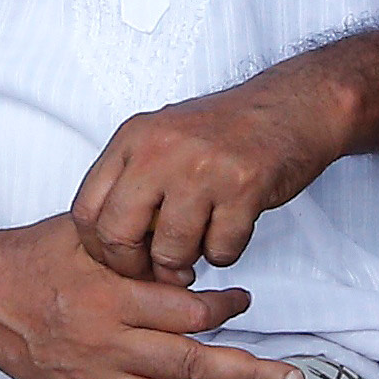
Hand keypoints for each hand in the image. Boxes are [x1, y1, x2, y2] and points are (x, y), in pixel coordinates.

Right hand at [0, 214, 308, 378]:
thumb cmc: (37, 257)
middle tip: (293, 377)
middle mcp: (107, 345)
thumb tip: (196, 262)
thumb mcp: (88, 235)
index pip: (188, 312)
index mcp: (111, 298)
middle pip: (193, 366)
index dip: (226, 308)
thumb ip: (140, 248)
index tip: (247, 302)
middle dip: (252, 373)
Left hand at [73, 72, 352, 283]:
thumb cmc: (225, 130)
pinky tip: (230, 231)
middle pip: (118, 235)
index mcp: (133, 138)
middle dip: (134, 267)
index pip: (86, 209)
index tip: (118, 259)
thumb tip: (109, 243)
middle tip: (154, 271)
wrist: (291, 107)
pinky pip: (220, 250)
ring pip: (170, 251)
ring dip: (185, 264)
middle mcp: (161, 150)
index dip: (99, 248)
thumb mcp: (161, 138)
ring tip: (198, 247)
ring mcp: (202, 168)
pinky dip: (225, 253)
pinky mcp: (243, 188)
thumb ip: (131, 180)